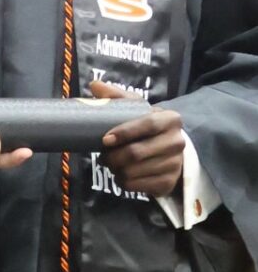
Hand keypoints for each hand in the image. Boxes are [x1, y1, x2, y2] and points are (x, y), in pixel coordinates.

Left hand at [90, 79, 183, 196]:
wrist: (170, 151)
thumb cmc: (148, 126)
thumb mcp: (137, 108)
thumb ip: (117, 95)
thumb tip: (95, 85)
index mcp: (170, 119)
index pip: (147, 124)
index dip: (124, 132)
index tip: (105, 139)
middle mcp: (177, 142)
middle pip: (137, 153)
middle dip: (113, 157)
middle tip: (102, 156)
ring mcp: (175, 165)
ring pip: (133, 172)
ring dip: (115, 170)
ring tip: (110, 164)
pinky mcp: (168, 183)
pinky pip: (136, 186)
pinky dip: (122, 182)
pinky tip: (120, 174)